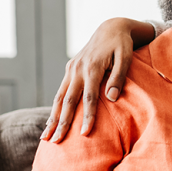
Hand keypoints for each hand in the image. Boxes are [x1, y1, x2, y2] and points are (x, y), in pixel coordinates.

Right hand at [42, 18, 152, 142]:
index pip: (88, 98)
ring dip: (52, 117)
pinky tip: (52, 120)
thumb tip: (111, 98)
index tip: (85, 134)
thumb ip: (118, 77)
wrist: (111, 28)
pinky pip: (60, 91)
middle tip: (56, 141)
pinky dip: (55, 107)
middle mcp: (77, 69)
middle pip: (67, 101)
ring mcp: (71, 69)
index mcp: (91, 68)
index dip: (87, 117)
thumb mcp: (125, 58)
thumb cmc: (122, 45)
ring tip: (46, 136)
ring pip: (59, 97)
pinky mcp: (70, 69)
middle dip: (62, 122)